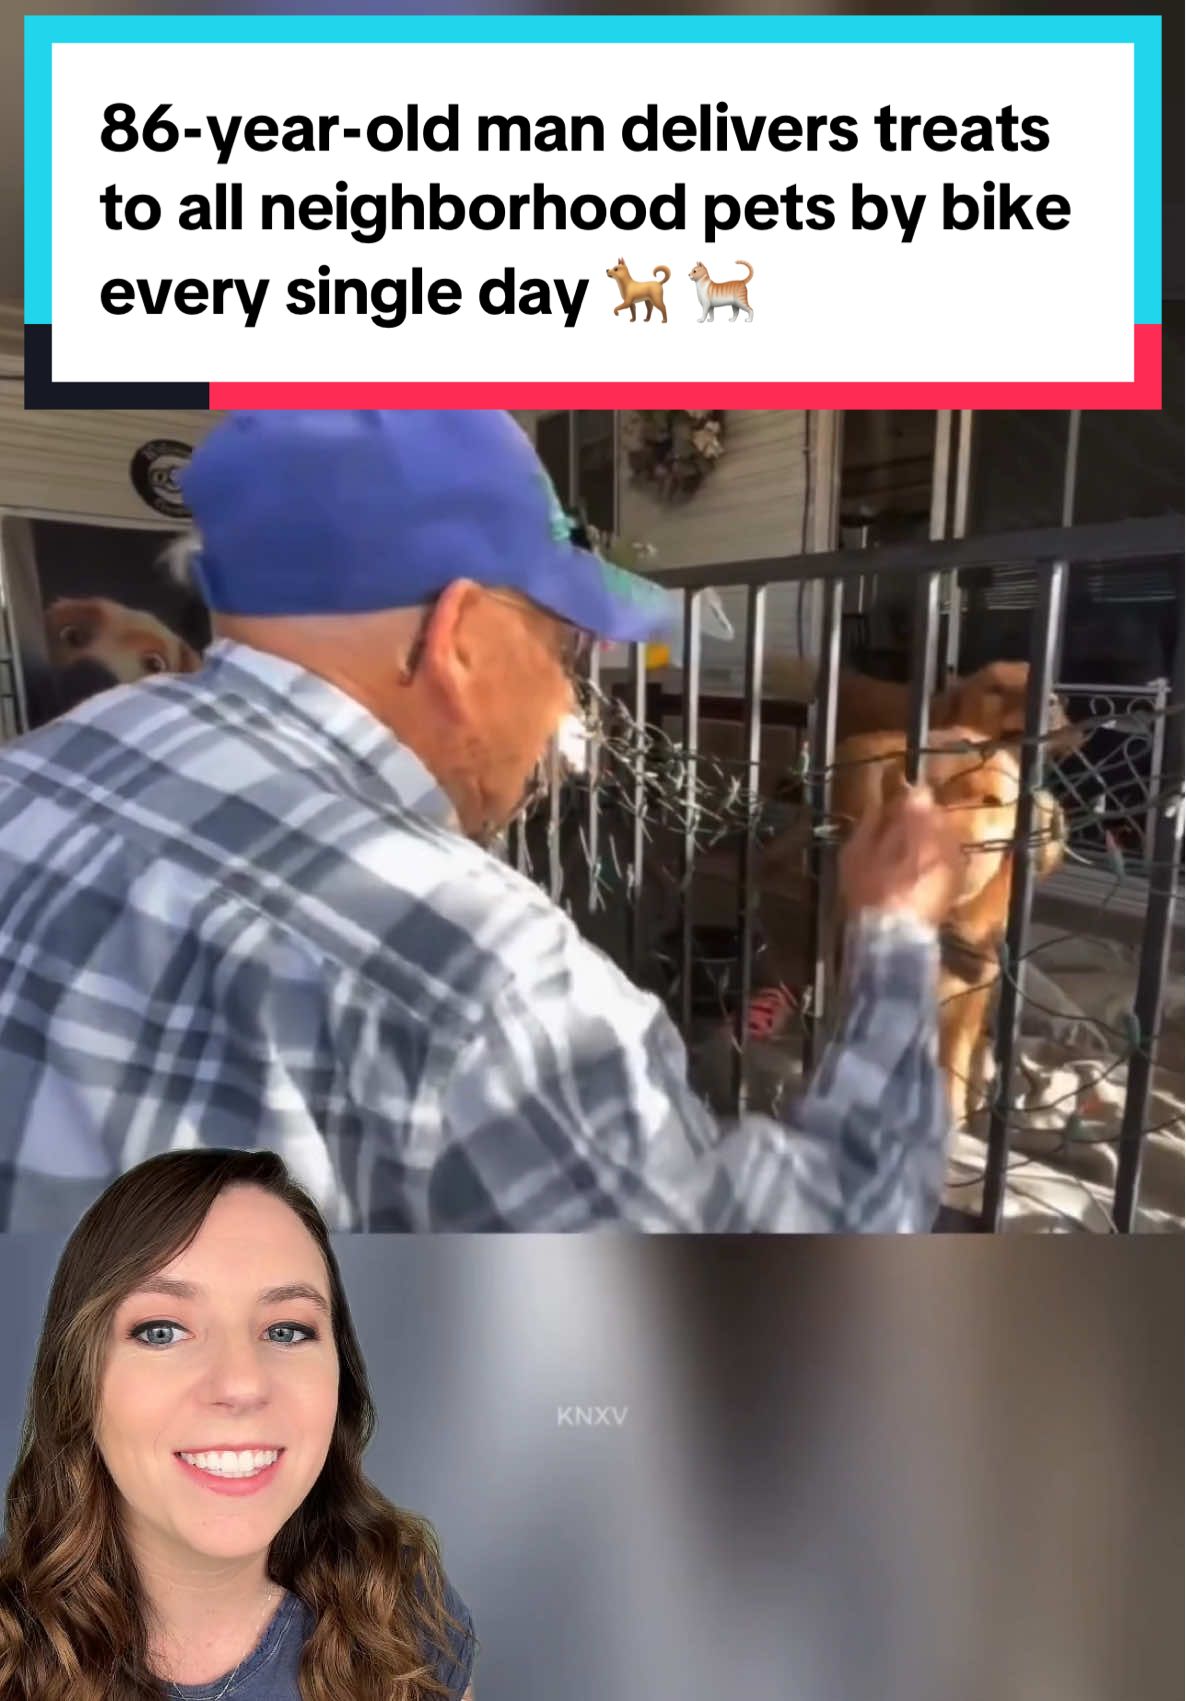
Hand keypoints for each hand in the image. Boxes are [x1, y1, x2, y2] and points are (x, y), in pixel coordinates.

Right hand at [839, 786, 961, 927]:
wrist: (894, 935)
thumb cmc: (869, 891)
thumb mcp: (855, 852)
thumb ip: (870, 823)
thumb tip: (879, 803)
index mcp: (917, 822)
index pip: (918, 794)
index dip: (903, 801)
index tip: (890, 811)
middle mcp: (943, 834)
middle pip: (935, 812)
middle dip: (919, 819)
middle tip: (898, 833)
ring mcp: (955, 857)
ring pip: (944, 834)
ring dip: (929, 839)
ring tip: (908, 855)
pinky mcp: (959, 878)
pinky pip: (948, 856)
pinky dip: (936, 858)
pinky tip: (920, 873)